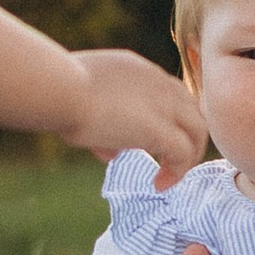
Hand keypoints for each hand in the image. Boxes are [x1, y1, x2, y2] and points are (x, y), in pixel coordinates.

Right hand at [60, 51, 206, 184]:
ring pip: (197, 130)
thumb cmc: (57, 91)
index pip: (170, 92)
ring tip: (169, 177)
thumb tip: (112, 152)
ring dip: (188, 156)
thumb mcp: (83, 102)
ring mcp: (163, 104)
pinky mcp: (160, 129)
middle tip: (172, 161)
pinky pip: (184, 153)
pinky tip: (159, 185)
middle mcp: (158, 82)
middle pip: (192, 109)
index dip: (169, 117)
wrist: (59, 88)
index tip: (156, 139)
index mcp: (138, 69)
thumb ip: (103, 124)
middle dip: (186, 136)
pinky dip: (178, 171)